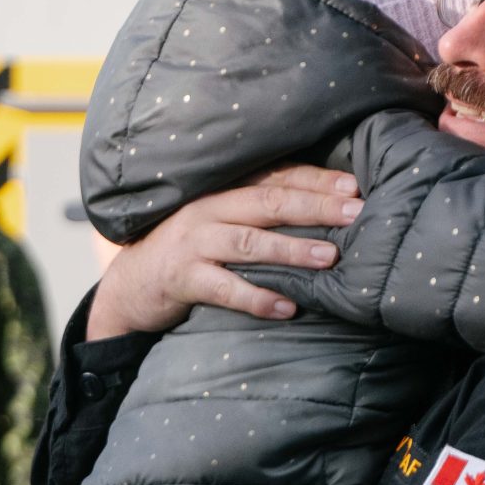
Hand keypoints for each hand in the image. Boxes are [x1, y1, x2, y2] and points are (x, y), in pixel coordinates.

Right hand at [85, 165, 360, 340]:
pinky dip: (257, 298)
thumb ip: (259, 214)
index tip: (353, 187)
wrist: (129, 286)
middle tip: (355, 213)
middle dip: (315, 207)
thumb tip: (323, 212)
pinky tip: (287, 307)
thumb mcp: (219, 222)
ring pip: (249, 242)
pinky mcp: (181, 279)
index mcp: (222, 190)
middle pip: (269, 202)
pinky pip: (224, 288)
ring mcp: (193, 243)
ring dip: (292, 249)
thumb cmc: (188, 251)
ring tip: (329, 257)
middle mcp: (209, 209)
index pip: (276, 178)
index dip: (315, 181)